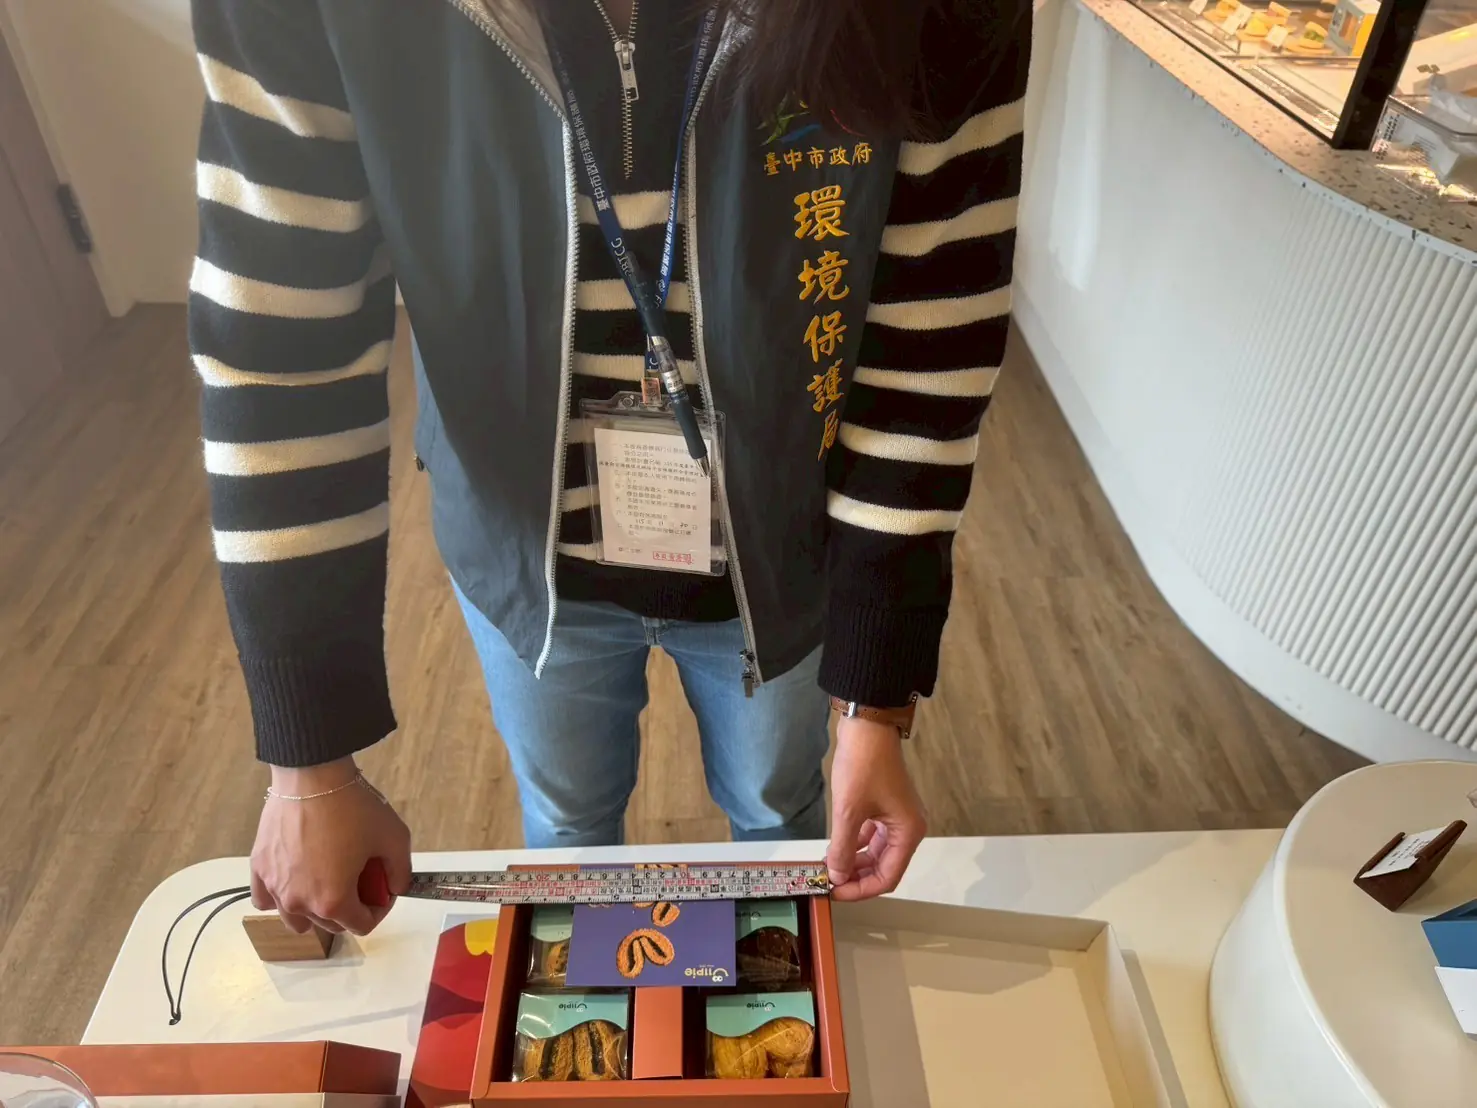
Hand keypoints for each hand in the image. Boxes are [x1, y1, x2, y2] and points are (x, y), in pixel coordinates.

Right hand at [250, 757, 411, 935]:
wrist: (313, 777)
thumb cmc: (354, 807)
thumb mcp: (395, 838)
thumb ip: (401, 871)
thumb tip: (396, 887)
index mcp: (334, 901)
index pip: (362, 924)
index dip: (380, 908)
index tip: (384, 886)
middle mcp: (300, 902)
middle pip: (330, 923)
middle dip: (350, 906)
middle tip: (360, 877)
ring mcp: (275, 886)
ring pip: (295, 918)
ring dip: (314, 910)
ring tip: (327, 883)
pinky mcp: (259, 868)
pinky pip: (265, 898)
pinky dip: (279, 897)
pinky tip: (294, 881)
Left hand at [825, 716, 926, 901]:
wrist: (867, 726)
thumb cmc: (863, 767)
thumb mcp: (850, 811)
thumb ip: (843, 849)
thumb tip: (837, 877)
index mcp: (908, 832)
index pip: (888, 877)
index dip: (861, 889)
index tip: (835, 891)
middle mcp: (907, 828)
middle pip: (884, 867)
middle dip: (857, 876)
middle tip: (828, 882)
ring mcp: (896, 817)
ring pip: (877, 852)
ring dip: (855, 861)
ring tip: (829, 867)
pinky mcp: (884, 806)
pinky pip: (872, 835)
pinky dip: (856, 844)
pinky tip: (836, 848)